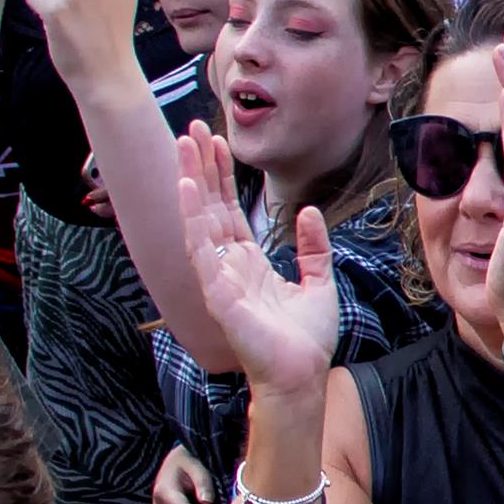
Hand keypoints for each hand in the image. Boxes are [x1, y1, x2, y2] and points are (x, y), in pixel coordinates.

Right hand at [176, 134, 348, 402]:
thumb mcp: (318, 282)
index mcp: (248, 263)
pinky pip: (202, 248)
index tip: (217, 142)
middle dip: (202, 167)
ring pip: (200, 219)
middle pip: (210, 206)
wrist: (302, 375)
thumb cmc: (305, 339)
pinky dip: (194, 217)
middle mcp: (228, 266)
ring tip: (185, 145)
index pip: (229, 210)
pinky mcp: (219, 292)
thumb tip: (308, 212)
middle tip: (192, 128)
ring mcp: (220, 277)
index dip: (222, 177)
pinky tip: (190, 188)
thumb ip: (313, 248)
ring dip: (192, 180)